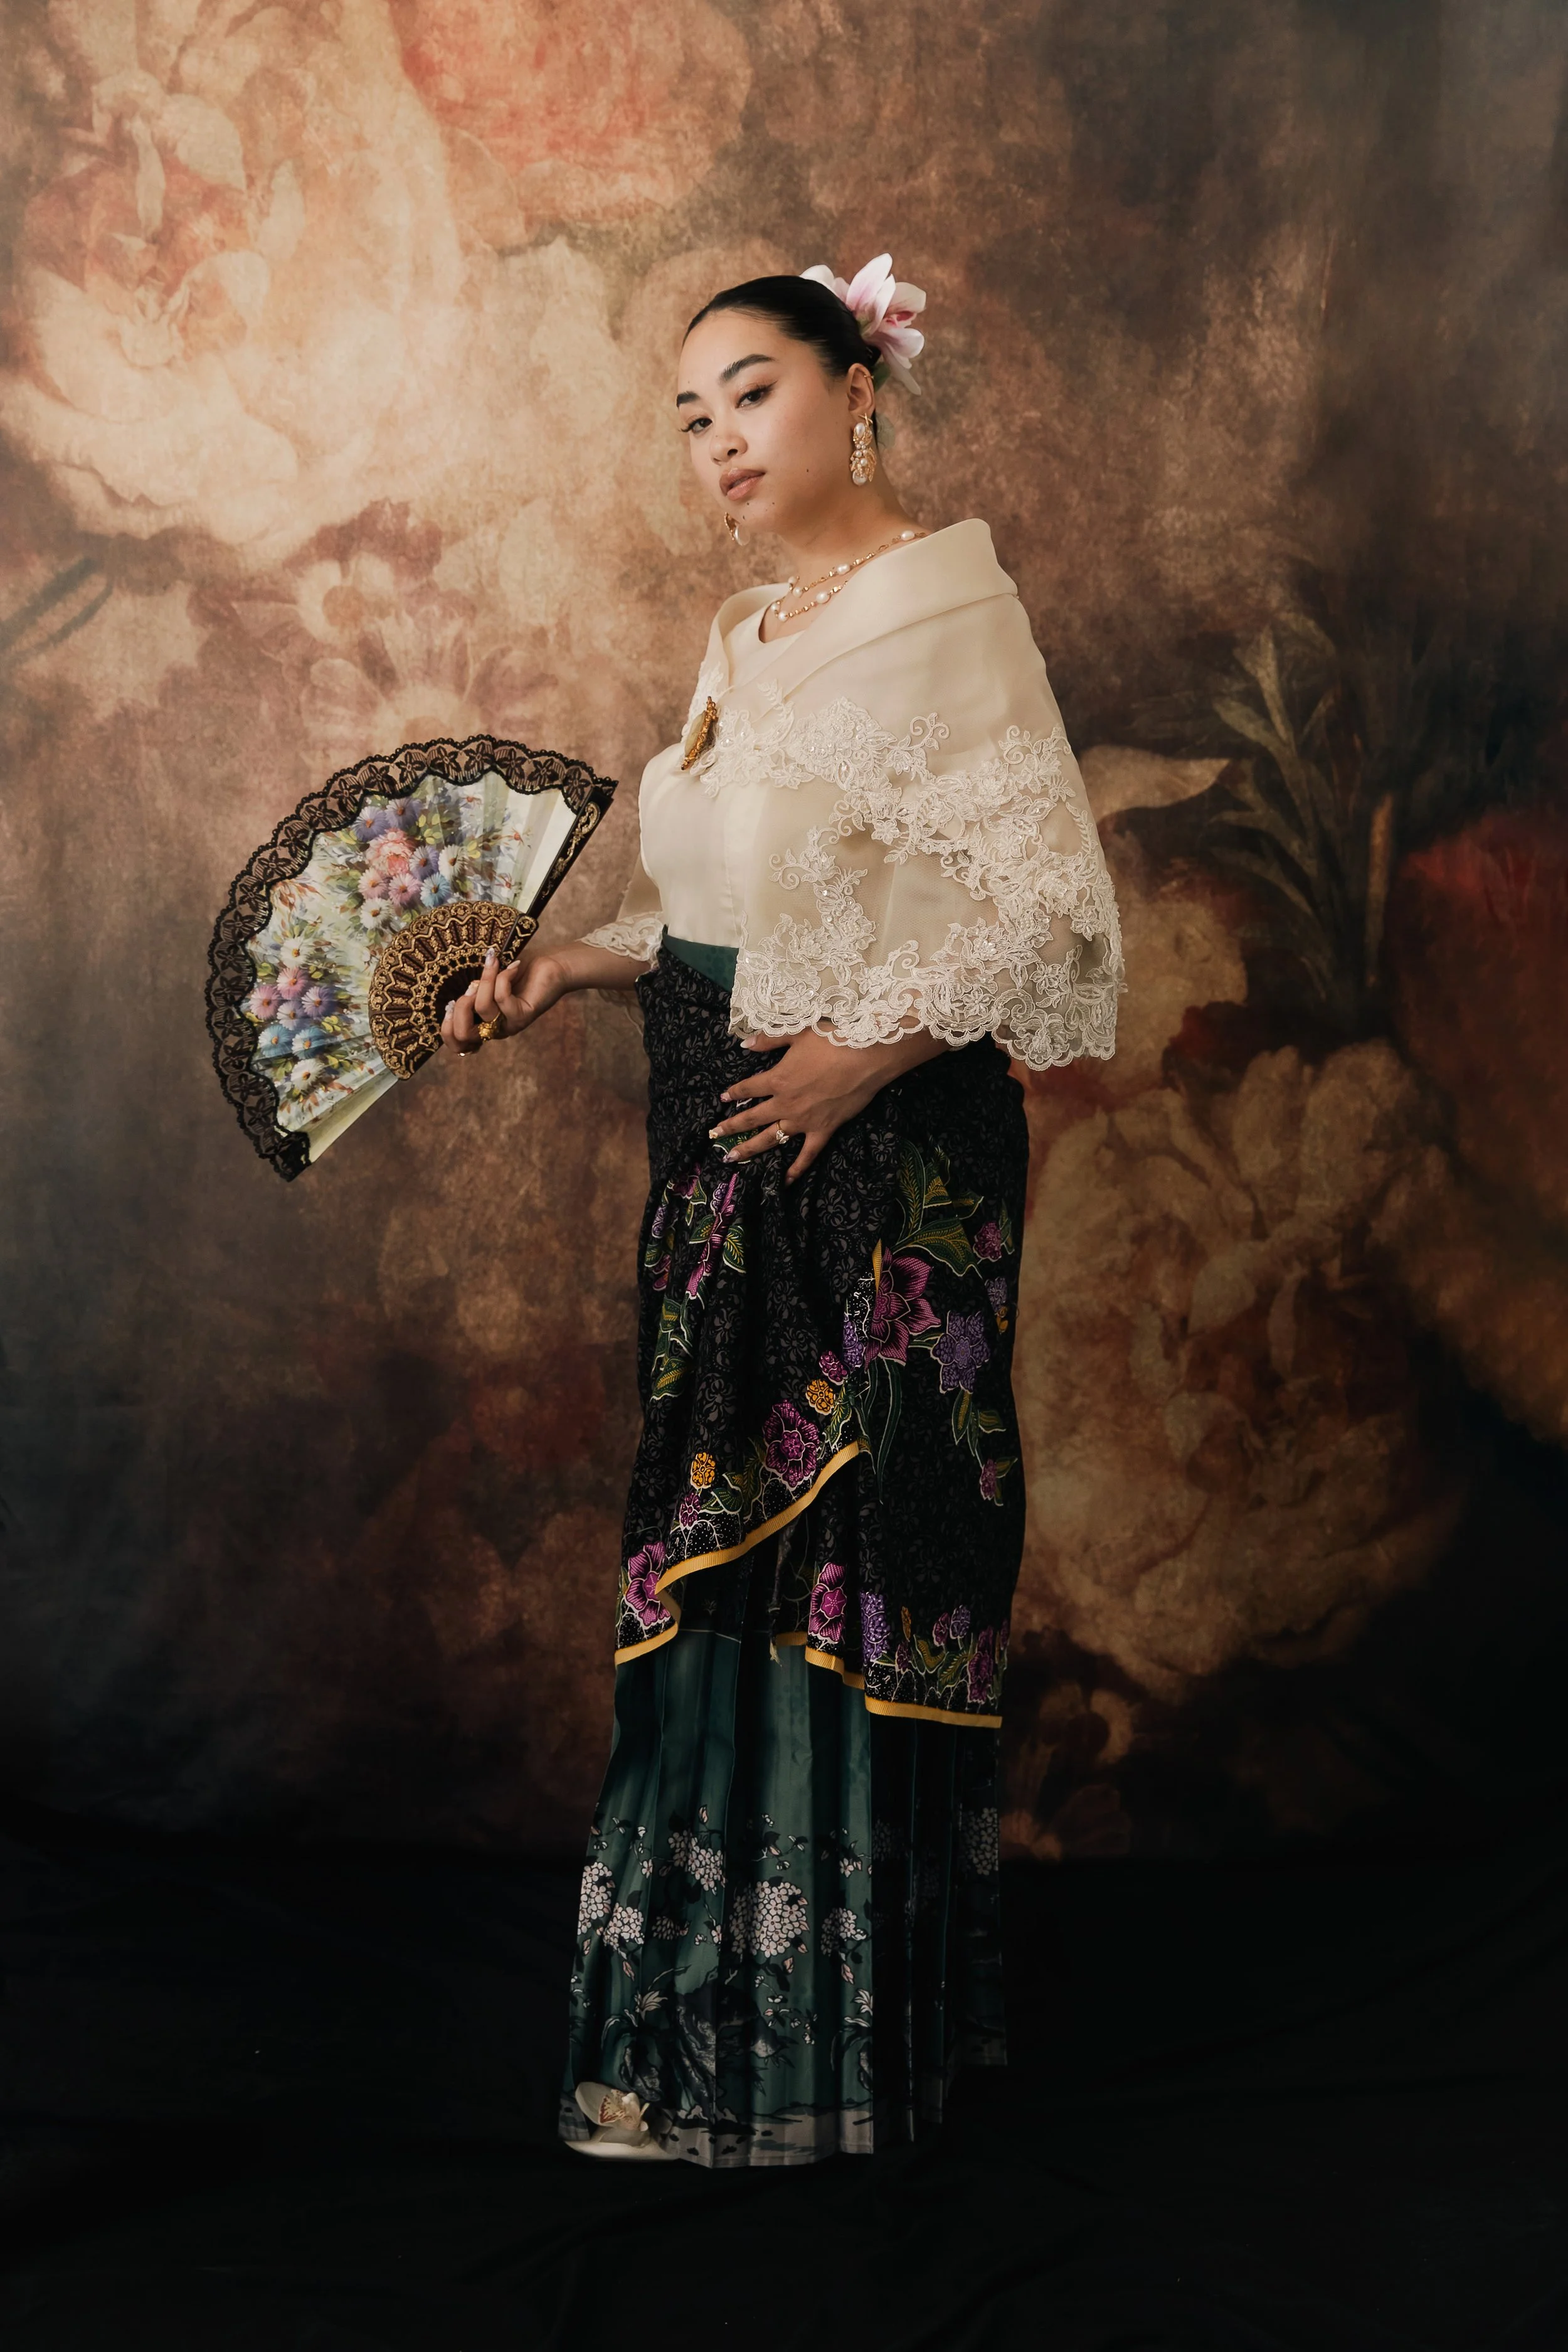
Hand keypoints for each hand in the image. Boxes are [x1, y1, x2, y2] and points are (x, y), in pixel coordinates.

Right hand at [439, 946, 566, 1059]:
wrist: (553, 966)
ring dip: (485, 980)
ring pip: (483, 1008)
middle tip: (472, 984)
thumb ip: (472, 988)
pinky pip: (502, 998)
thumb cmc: (519, 971)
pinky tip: (513, 966)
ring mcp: (510, 1024)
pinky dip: (503, 977)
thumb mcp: (488, 980)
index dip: (446, 1028)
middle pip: (464, 1034)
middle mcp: (496, 1029)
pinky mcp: (524, 1015)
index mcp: (483, 1023)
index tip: (451, 1003)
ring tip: (494, 963)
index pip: (458, 1043)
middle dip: (462, 1005)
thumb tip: (459, 991)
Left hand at [709, 1025, 948, 1182]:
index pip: (748, 1088)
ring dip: (749, 1148)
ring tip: (731, 1157)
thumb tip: (744, 1043)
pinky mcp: (823, 1131)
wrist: (865, 1058)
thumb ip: (769, 1040)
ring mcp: (803, 1120)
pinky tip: (785, 1180)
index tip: (723, 1098)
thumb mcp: (797, 1033)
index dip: (734, 1092)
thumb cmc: (832, 1041)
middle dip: (730, 1126)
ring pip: (771, 1138)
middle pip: (752, 1117)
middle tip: (713, 1135)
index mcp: (777, 1079)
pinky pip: (807, 1154)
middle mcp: (785, 1103)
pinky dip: (796, 1168)